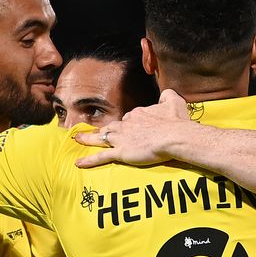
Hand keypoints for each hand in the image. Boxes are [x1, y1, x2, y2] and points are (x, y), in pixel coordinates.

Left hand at [74, 89, 190, 166]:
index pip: (130, 118)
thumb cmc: (176, 122)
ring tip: (78, 139)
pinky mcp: (121, 152)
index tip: (131, 129)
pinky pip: (101, 156)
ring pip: (102, 137)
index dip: (130, 124)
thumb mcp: (175, 102)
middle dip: (103, 128)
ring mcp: (122, 138)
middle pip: (112, 126)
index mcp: (139, 113)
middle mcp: (127, 124)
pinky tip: (78, 162)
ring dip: (89, 138)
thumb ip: (168, 95)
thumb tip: (166, 94)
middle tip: (94, 131)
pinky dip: (89, 160)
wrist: (174, 136)